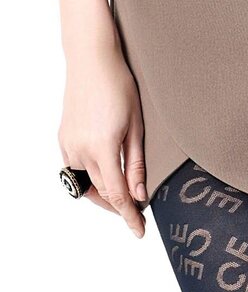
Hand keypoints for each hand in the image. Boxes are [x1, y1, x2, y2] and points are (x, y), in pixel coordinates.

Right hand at [59, 30, 146, 236]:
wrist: (91, 60)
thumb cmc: (119, 88)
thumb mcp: (136, 128)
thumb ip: (137, 166)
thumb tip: (139, 196)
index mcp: (103, 148)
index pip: (117, 195)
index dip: (129, 216)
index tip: (140, 231)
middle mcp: (81, 149)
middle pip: (101, 192)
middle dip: (119, 207)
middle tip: (137, 214)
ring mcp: (68, 143)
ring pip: (86, 183)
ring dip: (103, 195)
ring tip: (122, 198)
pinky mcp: (63, 137)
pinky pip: (76, 168)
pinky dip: (90, 179)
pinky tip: (104, 177)